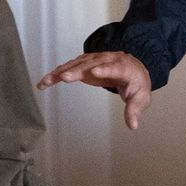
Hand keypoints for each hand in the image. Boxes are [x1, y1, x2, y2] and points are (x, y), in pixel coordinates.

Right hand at [39, 51, 154, 129]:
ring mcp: (95, 60)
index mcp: (124, 68)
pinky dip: (56, 74)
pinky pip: (69, 67)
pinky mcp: (85, 63)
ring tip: (46, 82)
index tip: (94, 73)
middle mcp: (108, 60)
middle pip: (91, 65)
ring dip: (61, 72)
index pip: (114, 68)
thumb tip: (133, 125)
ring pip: (76, 64)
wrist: (132, 69)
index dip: (105, 70)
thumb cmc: (136, 84)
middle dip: (77, 71)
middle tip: (64, 77)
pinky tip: (44, 82)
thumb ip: (134, 110)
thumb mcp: (140, 97)